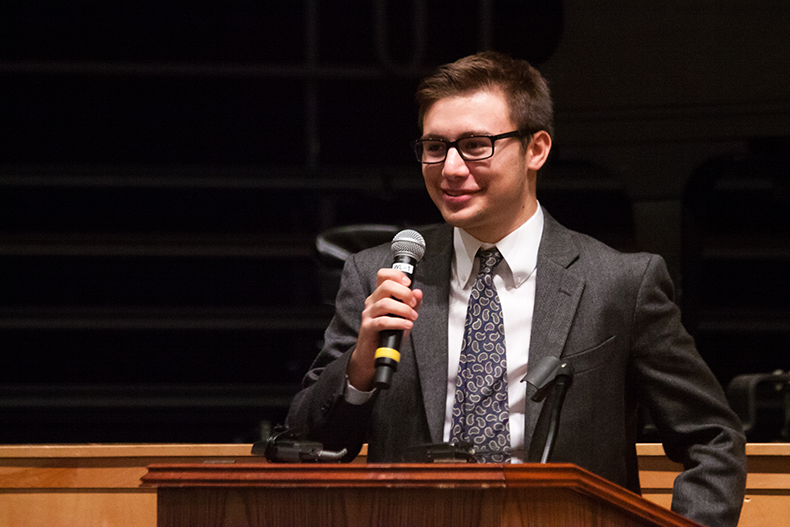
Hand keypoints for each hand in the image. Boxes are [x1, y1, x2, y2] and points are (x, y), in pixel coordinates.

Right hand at [347, 268, 422, 390]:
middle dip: (404, 293)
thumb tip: (418, 292)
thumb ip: (412, 304)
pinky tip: (406, 325)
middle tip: (413, 303)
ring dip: (403, 310)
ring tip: (412, 317)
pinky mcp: (368, 327)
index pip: (383, 275)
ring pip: (385, 303)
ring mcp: (368, 314)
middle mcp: (372, 301)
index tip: (408, 283)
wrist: (373, 354)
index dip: (396, 275)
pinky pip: (383, 321)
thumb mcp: (403, 317)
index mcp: (380, 296)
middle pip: (386, 286)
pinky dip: (398, 322)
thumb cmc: (387, 334)